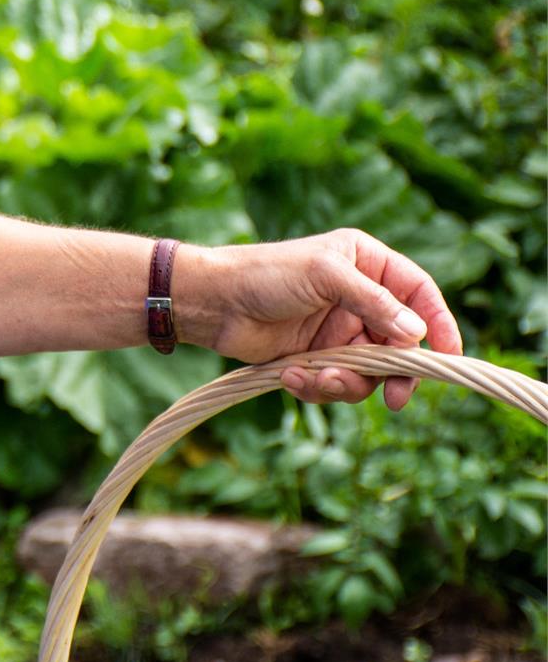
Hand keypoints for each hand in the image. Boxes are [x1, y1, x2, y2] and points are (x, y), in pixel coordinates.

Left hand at [183, 230, 463, 409]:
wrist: (211, 302)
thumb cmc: (264, 274)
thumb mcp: (323, 276)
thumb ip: (372, 302)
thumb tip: (415, 333)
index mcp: (367, 264)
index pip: (419, 293)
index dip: (439, 324)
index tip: (449, 357)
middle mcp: (359, 298)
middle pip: (401, 343)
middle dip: (394, 372)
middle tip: (394, 398)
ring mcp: (338, 331)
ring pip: (369, 371)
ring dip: (348, 383)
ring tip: (317, 378)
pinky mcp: (316, 357)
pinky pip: (335, 383)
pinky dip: (317, 386)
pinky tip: (290, 376)